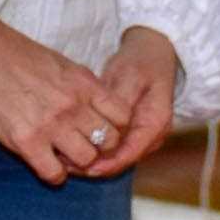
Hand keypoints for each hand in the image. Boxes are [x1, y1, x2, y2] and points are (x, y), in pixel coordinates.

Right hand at [0, 20, 136, 186]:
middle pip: (108, 141)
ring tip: (63, 155)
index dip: (117, 126)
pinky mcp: (27, 143)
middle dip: (99, 146)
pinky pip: (54, 174)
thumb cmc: (18, 56)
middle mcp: (72, 106)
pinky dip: (53, 174)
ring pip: (86, 160)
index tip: (103, 128)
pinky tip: (45, 162)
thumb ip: (83, 87)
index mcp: (84, 84)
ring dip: (77, 162)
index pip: (123, 116)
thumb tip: (98, 105)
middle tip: (83, 145)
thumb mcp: (61, 63)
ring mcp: (51, 126)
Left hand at [79, 27, 179, 178]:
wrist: (152, 53)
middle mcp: (151, 136)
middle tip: (66, 166)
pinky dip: (94, 150)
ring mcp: (142, 137)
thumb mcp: (129, 76)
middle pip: (121, 160)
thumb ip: (118, 102)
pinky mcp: (131, 134)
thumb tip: (107, 127)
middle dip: (95, 166)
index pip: (130, 153)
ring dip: (92, 160)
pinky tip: (72, 149)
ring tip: (64, 160)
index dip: (106, 164)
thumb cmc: (140, 61)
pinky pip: (113, 150)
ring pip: (116, 158)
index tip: (84, 166)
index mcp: (155, 123)